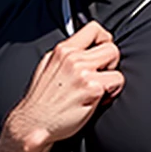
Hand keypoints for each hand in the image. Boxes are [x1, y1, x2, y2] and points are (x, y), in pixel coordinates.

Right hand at [9, 21, 123, 148]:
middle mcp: (73, 59)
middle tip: (101, 75)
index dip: (104, 38)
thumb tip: (82, 48)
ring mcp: (83, 74)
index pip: (94, 28)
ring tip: (98, 89)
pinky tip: (97, 100)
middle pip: (111, 47)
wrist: (34, 122)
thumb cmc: (41, 100)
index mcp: (63, 51)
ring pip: (116, 65)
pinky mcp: (93, 89)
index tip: (103, 49)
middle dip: (110, 62)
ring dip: (112, 78)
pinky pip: (116, 84)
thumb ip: (65, 55)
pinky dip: (110, 93)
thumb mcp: (46, 66)